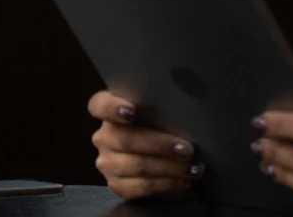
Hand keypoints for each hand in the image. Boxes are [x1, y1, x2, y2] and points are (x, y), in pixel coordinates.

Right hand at [88, 90, 205, 199]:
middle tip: (187, 149)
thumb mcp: (160, 111)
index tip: (132, 111)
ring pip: (136, 166)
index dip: (112, 107)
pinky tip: (183, 181)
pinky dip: (166, 184)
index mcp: (108, 110)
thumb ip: (162, 107)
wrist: (159, 155)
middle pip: (126, 140)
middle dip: (160, 145)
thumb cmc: (162, 123)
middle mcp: (103, 136)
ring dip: (168, 168)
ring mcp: (107, 162)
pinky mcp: (115, 184)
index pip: (100, 105)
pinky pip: (139, 187)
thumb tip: (188, 113)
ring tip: (192, 168)